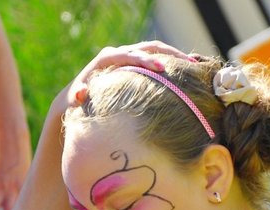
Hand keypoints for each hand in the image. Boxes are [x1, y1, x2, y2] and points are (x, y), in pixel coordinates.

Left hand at [67, 40, 195, 106]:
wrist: (78, 96)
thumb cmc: (77, 101)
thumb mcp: (74, 100)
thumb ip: (77, 96)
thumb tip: (80, 93)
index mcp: (107, 59)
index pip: (130, 55)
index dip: (146, 61)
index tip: (161, 69)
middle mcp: (119, 53)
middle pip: (148, 48)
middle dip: (168, 54)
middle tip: (187, 64)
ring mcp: (129, 57)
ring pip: (155, 50)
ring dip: (175, 55)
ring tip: (194, 64)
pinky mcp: (136, 64)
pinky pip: (156, 58)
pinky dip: (171, 62)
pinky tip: (188, 70)